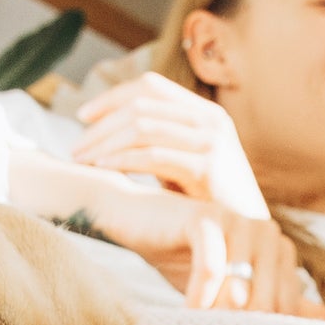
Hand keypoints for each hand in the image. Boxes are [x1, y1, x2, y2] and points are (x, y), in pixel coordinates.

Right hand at [53, 173, 323, 318]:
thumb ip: (277, 298)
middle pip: (266, 300)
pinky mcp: (208, 217)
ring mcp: (240, 221)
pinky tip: (186, 315)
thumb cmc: (185, 257)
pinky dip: (200, 297)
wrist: (137, 220)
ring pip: (242, 288)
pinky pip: (211, 268)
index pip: (284, 307)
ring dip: (219, 318)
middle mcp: (268, 233)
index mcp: (279, 250)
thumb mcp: (231, 286)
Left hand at [74, 75, 267, 217]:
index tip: (83, 116)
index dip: (113, 97)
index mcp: (205, 113)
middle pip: (141, 104)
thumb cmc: (212, 204)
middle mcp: (210, 120)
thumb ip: (162, 142)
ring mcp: (211, 141)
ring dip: (104, 142)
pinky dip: (121, 159)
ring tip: (81, 160)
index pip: (151, 86)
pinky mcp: (207, 167)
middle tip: (76, 147)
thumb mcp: (188, 163)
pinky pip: (152, 155)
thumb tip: (116, 132)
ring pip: (142, 126)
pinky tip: (102, 168)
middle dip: (101, 125)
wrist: (248, 238)